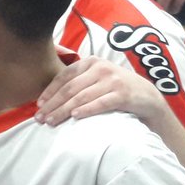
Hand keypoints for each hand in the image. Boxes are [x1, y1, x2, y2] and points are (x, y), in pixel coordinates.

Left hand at [36, 57, 165, 126]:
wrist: (146, 96)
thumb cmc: (114, 89)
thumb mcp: (96, 79)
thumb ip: (77, 82)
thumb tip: (47, 98)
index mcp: (90, 62)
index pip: (64, 77)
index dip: (49, 91)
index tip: (38, 106)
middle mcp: (101, 68)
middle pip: (70, 88)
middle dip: (53, 104)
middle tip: (40, 118)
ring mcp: (113, 80)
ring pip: (81, 97)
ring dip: (64, 110)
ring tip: (52, 121)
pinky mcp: (123, 94)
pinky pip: (100, 103)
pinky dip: (86, 109)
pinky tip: (75, 116)